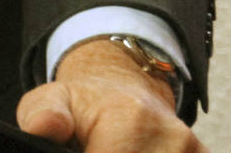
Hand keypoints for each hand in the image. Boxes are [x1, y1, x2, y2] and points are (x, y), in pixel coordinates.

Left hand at [16, 37, 206, 151]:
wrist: (129, 85)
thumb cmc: (88, 101)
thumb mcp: (54, 98)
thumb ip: (43, 115)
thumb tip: (41, 128)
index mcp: (131, 122)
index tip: (80, 151)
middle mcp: (171, 138)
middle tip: (94, 144)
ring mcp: (189, 150)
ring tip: (109, 145)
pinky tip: (133, 150)